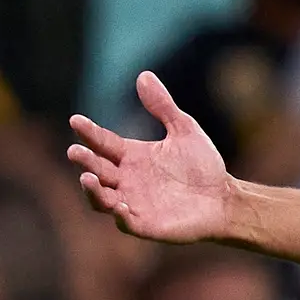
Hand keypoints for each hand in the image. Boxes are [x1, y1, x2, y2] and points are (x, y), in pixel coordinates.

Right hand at [69, 74, 239, 244]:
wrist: (224, 199)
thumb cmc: (203, 166)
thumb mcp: (184, 130)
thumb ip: (163, 106)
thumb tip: (144, 75)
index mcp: (131, 155)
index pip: (103, 142)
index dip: (89, 132)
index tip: (76, 121)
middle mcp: (126, 179)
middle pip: (97, 169)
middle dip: (85, 161)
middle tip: (75, 151)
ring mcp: (132, 202)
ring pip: (101, 198)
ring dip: (92, 190)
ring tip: (87, 178)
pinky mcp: (144, 224)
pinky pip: (124, 222)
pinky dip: (118, 215)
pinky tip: (119, 205)